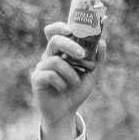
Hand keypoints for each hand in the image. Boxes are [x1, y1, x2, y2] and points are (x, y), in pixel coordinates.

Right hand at [29, 18, 102, 139]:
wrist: (65, 112)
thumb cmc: (75, 91)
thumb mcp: (90, 75)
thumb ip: (96, 60)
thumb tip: (102, 42)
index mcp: (60, 52)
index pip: (54, 32)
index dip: (59, 27)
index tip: (70, 29)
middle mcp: (49, 56)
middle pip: (55, 41)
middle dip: (70, 45)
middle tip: (81, 55)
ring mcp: (41, 67)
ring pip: (55, 61)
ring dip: (70, 72)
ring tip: (76, 82)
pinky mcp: (37, 79)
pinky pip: (49, 75)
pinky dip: (61, 82)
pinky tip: (63, 89)